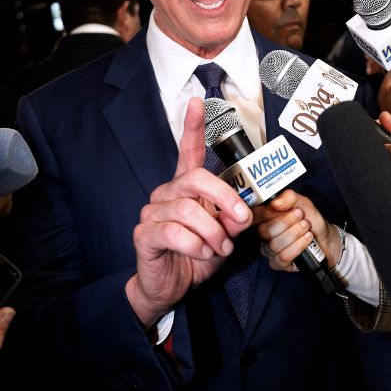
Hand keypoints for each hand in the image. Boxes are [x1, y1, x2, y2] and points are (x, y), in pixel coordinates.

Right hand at [126, 98, 251, 327]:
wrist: (173, 287)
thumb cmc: (199, 256)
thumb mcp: (226, 236)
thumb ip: (235, 219)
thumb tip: (245, 209)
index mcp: (187, 188)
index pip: (187, 151)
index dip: (192, 126)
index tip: (197, 102)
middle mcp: (167, 193)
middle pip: (197, 179)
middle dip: (225, 199)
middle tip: (241, 220)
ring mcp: (152, 212)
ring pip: (189, 210)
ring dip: (213, 232)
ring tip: (219, 248)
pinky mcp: (144, 233)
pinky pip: (175, 232)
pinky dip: (197, 245)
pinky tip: (202, 254)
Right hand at [253, 190, 338, 271]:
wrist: (326, 238)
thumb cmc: (310, 220)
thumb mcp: (303, 203)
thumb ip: (289, 198)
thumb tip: (274, 202)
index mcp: (264, 218)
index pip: (254, 216)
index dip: (267, 212)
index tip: (284, 207)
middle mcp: (263, 235)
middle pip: (263, 231)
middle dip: (286, 222)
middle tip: (302, 217)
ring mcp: (269, 251)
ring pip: (274, 245)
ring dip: (295, 234)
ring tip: (306, 227)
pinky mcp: (278, 264)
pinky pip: (282, 257)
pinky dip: (298, 246)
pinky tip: (307, 238)